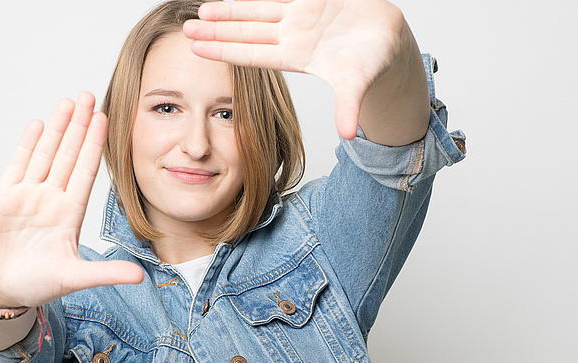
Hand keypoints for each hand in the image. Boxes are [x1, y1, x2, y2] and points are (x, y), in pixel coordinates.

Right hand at [0, 92, 143, 307]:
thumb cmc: (36, 286)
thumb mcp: (74, 278)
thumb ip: (105, 274)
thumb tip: (139, 277)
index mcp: (70, 214)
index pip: (85, 171)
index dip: (95, 145)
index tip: (106, 119)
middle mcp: (51, 199)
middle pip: (68, 154)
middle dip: (80, 125)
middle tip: (91, 95)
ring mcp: (27, 195)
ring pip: (45, 154)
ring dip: (57, 128)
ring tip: (69, 102)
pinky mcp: (2, 197)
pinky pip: (18, 165)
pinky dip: (28, 144)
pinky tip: (39, 124)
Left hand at [183, 0, 423, 140]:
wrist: (390, 40)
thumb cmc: (373, 62)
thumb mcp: (358, 85)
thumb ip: (349, 106)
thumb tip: (349, 134)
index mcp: (297, 56)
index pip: (252, 53)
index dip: (224, 49)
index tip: (197, 49)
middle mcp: (293, 34)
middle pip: (246, 32)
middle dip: (217, 30)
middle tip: (186, 28)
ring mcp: (301, 15)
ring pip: (258, 10)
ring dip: (231, 8)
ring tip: (202, 8)